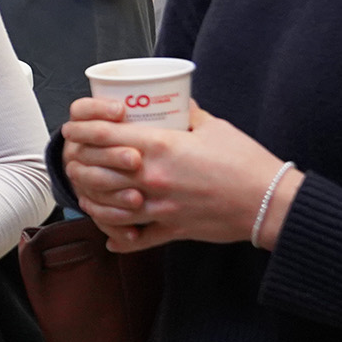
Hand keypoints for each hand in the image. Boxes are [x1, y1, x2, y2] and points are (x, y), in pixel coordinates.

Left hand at [59, 98, 302, 251]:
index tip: (73, 127)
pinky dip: (118, 238)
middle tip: (75, 155)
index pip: (102, 136)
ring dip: (90, 196)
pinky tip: (111, 237)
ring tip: (86, 189)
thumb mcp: (213, 126)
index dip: (80, 130)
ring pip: (106, 206)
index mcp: (159, 148)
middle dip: (78, 161)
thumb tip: (176, 103)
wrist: (269, 202)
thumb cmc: (245, 162)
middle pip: (95, 170)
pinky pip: (134, 238)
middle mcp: (151, 179)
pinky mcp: (170, 230)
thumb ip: (188, 114)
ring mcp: (157, 208)